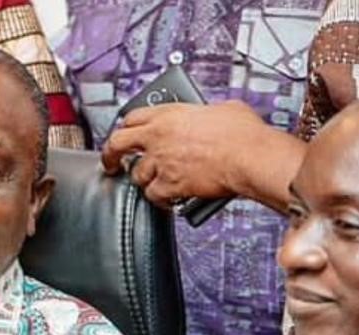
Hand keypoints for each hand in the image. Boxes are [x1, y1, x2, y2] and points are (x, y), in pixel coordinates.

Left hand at [101, 100, 269, 205]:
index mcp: (168, 114)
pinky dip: (159, 200)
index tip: (126, 133)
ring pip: (137, 175)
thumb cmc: (242, 133)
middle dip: (111, 155)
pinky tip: (166, 200)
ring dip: (144, 180)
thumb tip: (210, 118)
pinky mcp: (170, 185)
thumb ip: (205, 115)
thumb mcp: (222, 109)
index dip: (126, 127)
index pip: (132, 117)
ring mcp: (161, 162)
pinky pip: (153, 196)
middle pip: (118, 143)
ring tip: (154, 183)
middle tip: (111, 163)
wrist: (248, 156)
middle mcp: (158, 137)